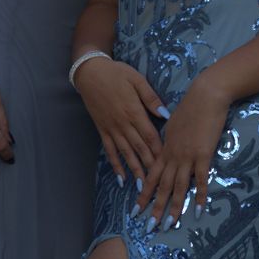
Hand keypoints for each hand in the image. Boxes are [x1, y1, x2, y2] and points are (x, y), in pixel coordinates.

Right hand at [74, 56, 165, 182]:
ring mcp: (111, 128)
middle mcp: (123, 123)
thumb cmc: (117, 73)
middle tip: (160, 182)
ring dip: (134, 170)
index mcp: (134, 111)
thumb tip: (166, 115)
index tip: (169, 164)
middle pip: (139, 148)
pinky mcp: (102, 130)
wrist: (90, 73)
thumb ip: (151, 98)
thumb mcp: (137, 80)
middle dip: (150, 166)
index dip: (159, 151)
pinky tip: (121, 177)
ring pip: (125, 153)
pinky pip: (110, 150)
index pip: (150, 135)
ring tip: (142, 186)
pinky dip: (115, 165)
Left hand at [138, 75, 231, 229]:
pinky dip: (200, 195)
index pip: (152, 175)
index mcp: (165, 148)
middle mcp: (173, 155)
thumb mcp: (173, 123)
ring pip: (178, 186)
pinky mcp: (203, 155)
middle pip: (162, 186)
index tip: (137, 208)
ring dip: (174, 207)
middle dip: (155, 208)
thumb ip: (170, 138)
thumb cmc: (191, 106)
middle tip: (149, 226)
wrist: (205, 95)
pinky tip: (200, 209)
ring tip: (170, 224)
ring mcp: (187, 156)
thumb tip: (167, 147)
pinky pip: (200, 179)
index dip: (144, 193)